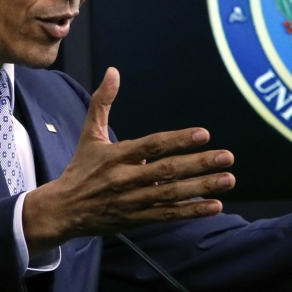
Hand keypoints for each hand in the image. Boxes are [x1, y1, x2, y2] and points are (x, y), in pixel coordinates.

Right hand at [20, 67, 234, 253]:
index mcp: (117, 156)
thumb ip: (102, 103)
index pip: (152, 146)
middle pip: (167, 171)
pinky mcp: (137, 219)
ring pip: (172, 194)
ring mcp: (133, 201)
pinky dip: (192, 211)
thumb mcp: (89, 134)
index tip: (203, 134)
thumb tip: (113, 71)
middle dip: (199, 164)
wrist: (63, 210)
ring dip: (202, 187)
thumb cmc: (81, 169)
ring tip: (228, 179)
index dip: (177, 140)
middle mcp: (126, 179)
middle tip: (227, 156)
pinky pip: (168, 214)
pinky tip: (215, 206)